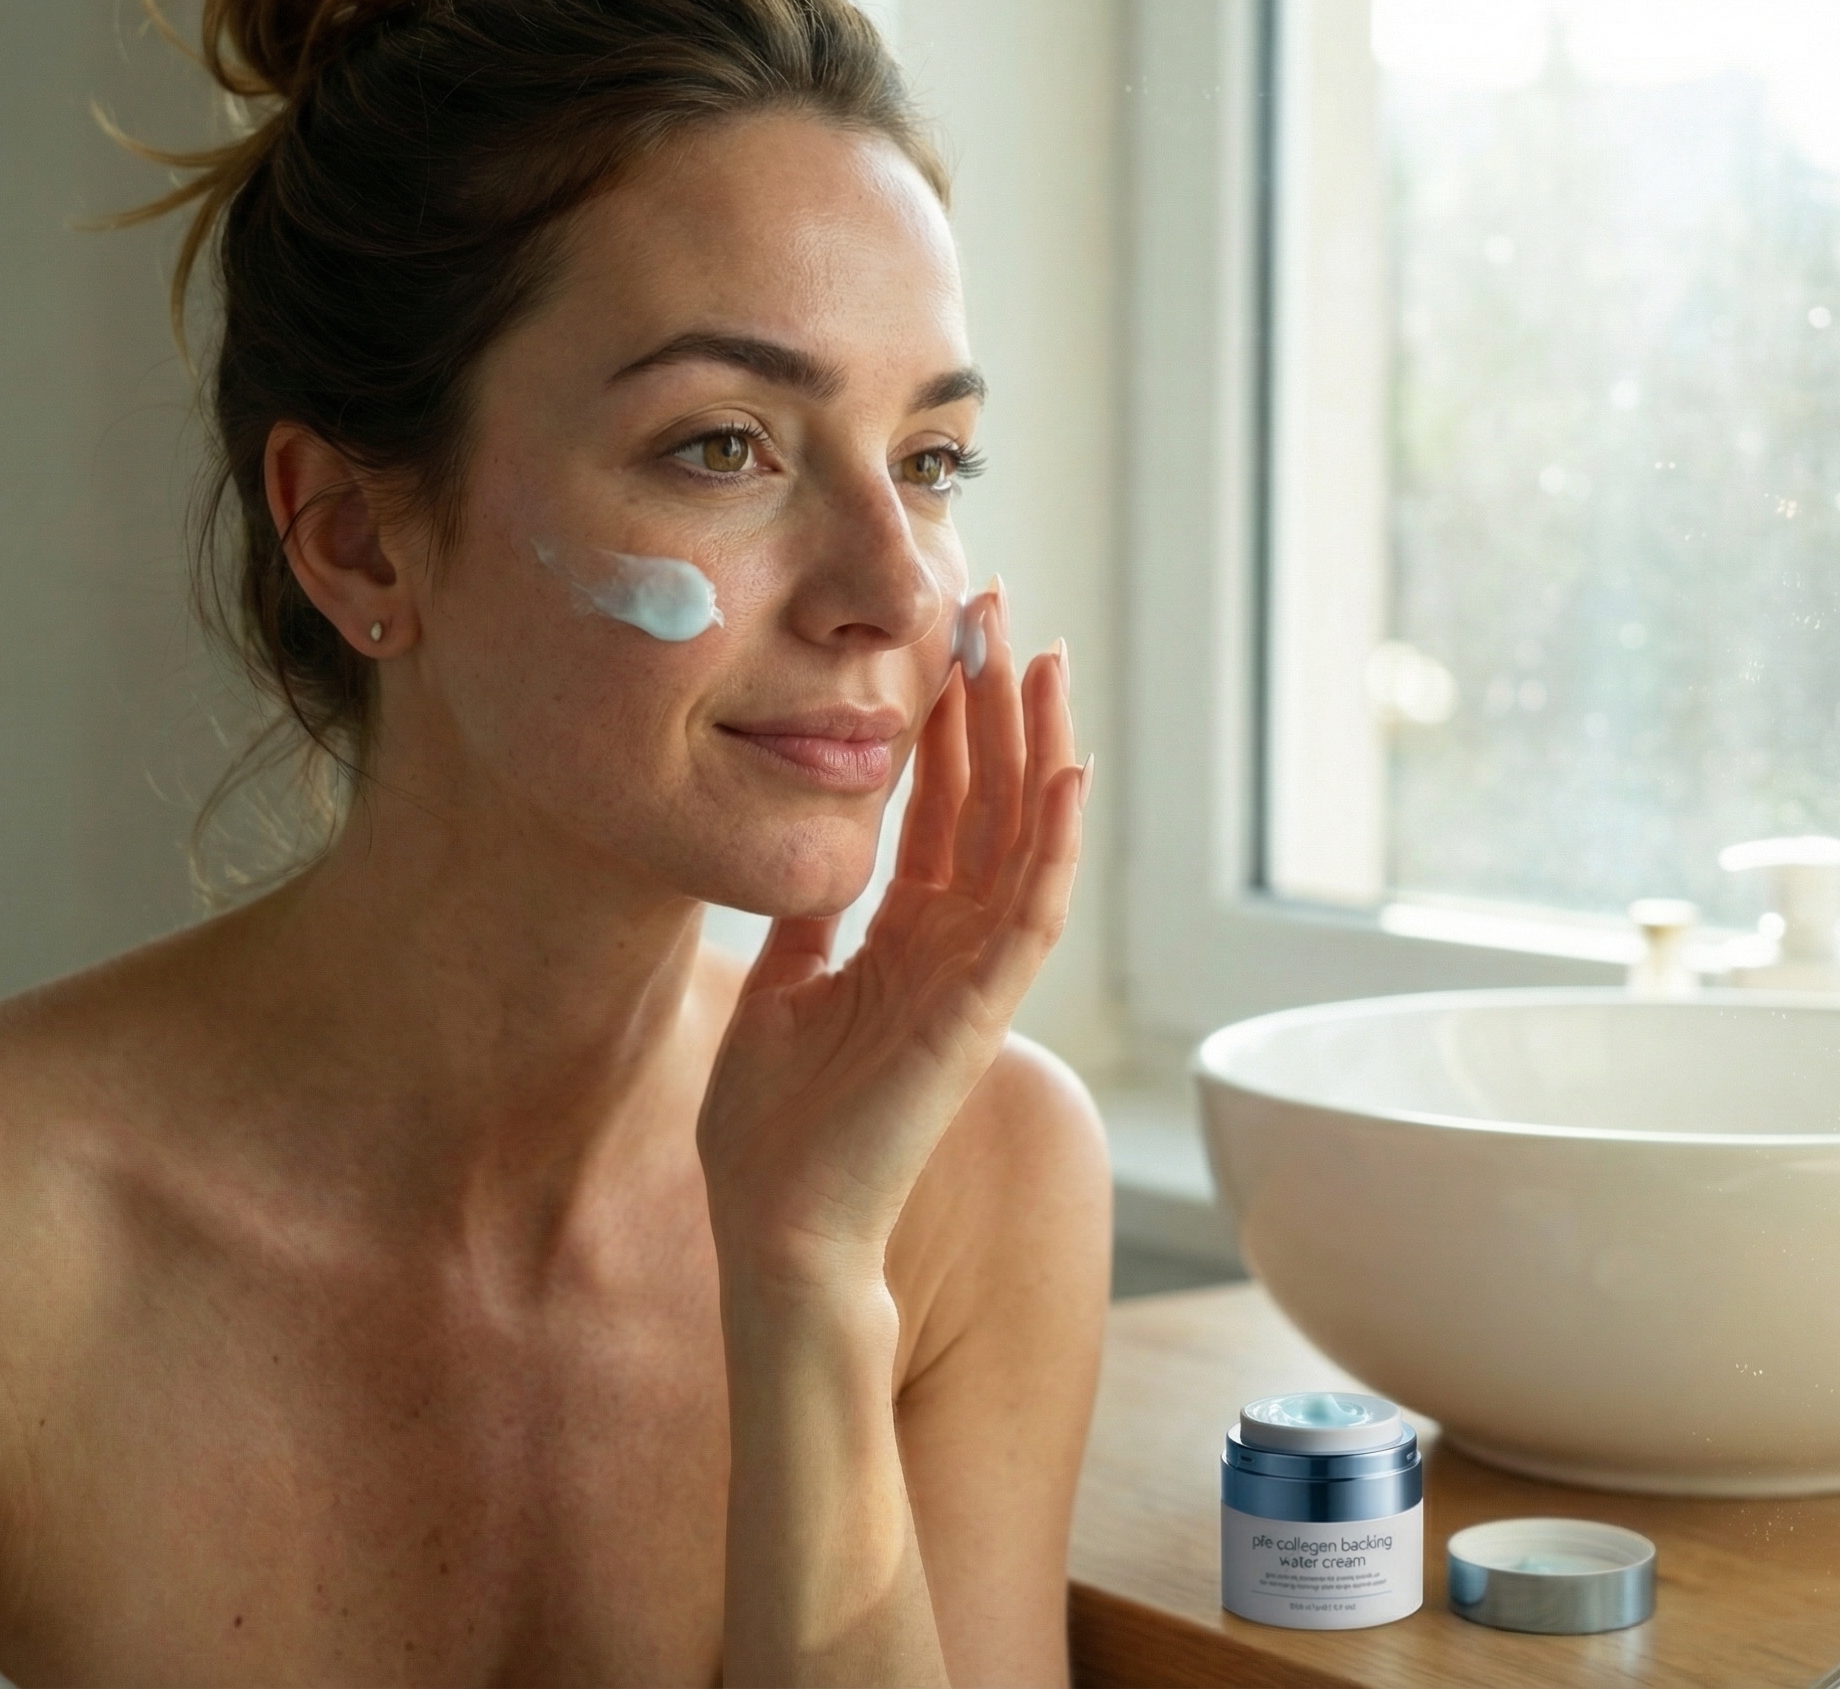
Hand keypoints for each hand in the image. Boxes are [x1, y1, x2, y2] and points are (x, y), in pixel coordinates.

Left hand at [697, 586, 1087, 1291]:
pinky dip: (1055, 845)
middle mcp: (952, 947)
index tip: (947, 643)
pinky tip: (1067, 775)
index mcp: (905, 939)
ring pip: (1025, 841)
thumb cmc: (773, 1130)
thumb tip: (806, 862)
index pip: (943, 810)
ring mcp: (973, 978)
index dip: (948, 726)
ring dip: (1038, 749)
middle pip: (992, 804)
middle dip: (996, 707)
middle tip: (999, 612)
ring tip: (1042, 662)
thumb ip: (807, 927)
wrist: (774, 1227)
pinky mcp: (978, 1014)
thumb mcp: (779, 994)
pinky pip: (1031, 917)